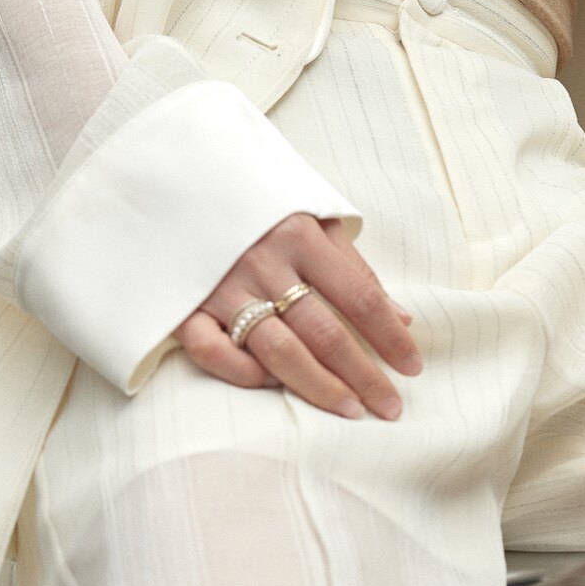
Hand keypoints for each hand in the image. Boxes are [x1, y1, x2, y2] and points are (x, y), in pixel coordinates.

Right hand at [173, 214, 422, 416]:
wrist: (172, 175)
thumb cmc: (256, 204)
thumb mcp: (311, 216)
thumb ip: (353, 267)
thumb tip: (401, 318)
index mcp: (300, 234)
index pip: (360, 296)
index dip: (389, 337)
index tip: (412, 368)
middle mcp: (263, 263)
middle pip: (325, 332)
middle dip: (363, 375)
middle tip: (389, 407)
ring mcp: (222, 287)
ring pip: (279, 352)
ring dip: (319, 387)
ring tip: (351, 411)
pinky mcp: (184, 306)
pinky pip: (215, 353)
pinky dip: (245, 374)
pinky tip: (273, 385)